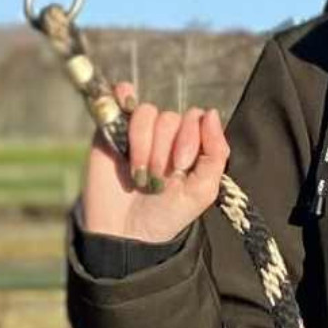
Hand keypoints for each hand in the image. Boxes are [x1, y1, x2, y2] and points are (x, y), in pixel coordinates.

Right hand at [77, 83, 229, 245]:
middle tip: (156, 179)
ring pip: (146, 113)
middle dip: (163, 151)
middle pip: (170, 118)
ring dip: (143, 145)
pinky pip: (120, 97)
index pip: (196, 118)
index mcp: (190, 146)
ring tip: (138, 174)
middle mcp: (165, 135)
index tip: (180, 166)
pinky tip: (123, 105)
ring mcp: (138, 130)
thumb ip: (216, 154)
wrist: (123, 232)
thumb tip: (211, 112)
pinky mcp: (111, 128)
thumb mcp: (202, 191)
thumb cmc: (165, 215)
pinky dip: (122, 95)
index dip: (189, 138)